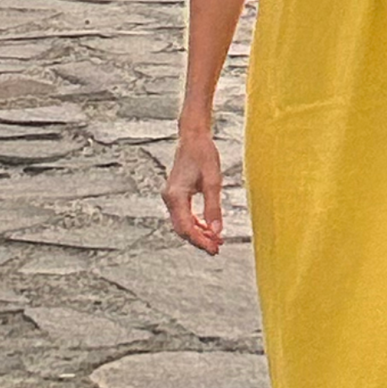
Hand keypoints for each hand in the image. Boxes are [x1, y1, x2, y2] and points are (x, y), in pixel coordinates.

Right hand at [162, 130, 224, 253]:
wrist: (193, 138)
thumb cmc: (203, 155)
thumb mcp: (213, 181)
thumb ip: (213, 207)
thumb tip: (217, 231)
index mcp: (176, 196)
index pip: (185, 227)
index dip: (200, 241)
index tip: (214, 249)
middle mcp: (169, 198)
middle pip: (182, 229)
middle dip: (199, 240)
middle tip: (217, 249)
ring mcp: (171, 197)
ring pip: (182, 224)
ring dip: (198, 233)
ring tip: (216, 241)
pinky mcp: (176, 195)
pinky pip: (184, 216)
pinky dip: (196, 224)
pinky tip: (209, 228)